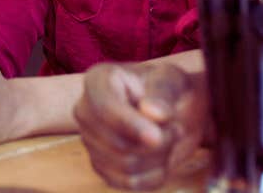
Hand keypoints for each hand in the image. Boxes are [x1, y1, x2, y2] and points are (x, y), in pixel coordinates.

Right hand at [74, 62, 207, 189]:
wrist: (164, 108)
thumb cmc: (164, 87)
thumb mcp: (170, 80)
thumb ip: (163, 93)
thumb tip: (152, 112)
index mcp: (98, 81)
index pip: (105, 108)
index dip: (130, 125)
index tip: (157, 137)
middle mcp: (85, 111)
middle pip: (118, 144)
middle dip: (157, 144)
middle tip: (176, 128)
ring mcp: (90, 141)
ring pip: (126, 167)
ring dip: (159, 159)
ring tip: (169, 139)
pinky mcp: (101, 166)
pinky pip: (128, 183)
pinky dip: (153, 176)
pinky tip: (161, 158)